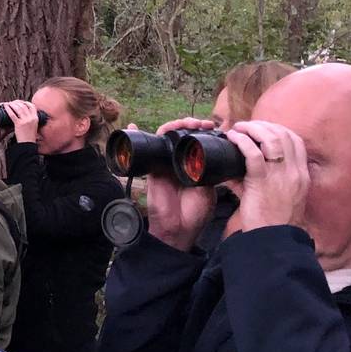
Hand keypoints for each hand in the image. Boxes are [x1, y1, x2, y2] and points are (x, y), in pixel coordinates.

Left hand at [0, 100, 40, 143]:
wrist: (27, 144)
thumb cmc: (29, 136)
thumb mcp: (34, 125)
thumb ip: (31, 119)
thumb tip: (25, 113)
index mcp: (35, 118)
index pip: (32, 106)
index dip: (25, 102)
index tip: (21, 102)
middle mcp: (31, 118)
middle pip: (24, 106)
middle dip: (17, 102)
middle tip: (13, 102)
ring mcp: (25, 121)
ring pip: (18, 108)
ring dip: (12, 104)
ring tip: (9, 103)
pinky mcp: (19, 124)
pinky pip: (12, 114)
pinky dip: (8, 109)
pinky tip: (5, 107)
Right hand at [145, 118, 218, 250]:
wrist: (179, 228)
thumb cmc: (195, 213)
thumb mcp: (209, 189)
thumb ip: (208, 172)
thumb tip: (211, 152)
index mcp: (194, 166)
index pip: (196, 141)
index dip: (203, 131)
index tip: (214, 127)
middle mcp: (179, 162)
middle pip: (181, 135)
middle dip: (191, 124)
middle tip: (203, 124)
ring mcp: (165, 164)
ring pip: (166, 137)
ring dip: (175, 125)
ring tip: (187, 122)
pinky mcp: (153, 169)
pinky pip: (149, 148)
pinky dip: (141, 135)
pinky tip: (136, 126)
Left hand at [224, 120, 308, 231]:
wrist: (272, 240)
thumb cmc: (271, 220)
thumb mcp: (278, 196)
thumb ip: (264, 178)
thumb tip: (238, 165)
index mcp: (301, 175)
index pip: (296, 141)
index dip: (279, 129)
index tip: (264, 128)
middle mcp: (294, 172)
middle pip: (284, 135)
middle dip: (264, 126)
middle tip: (247, 126)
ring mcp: (280, 176)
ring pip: (270, 139)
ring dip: (253, 129)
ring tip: (238, 128)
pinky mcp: (262, 181)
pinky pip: (253, 154)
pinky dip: (243, 141)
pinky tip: (233, 138)